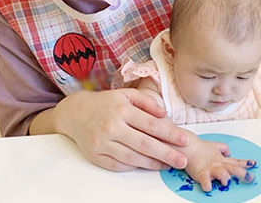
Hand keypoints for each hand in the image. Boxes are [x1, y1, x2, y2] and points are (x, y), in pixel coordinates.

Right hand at [54, 89, 189, 170]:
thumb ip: (147, 102)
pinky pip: (117, 165)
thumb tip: (164, 115)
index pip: (151, 125)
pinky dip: (133, 166)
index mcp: (122, 110)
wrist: (74, 113)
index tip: (185, 140)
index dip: (170, 134)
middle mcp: (112, 126)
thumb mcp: (126, 94)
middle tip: (182, 161)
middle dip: (166, 154)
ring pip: (132, 158)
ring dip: (152, 164)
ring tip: (168, 165)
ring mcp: (102, 142)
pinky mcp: (95, 155)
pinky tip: (146, 165)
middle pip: (144, 144)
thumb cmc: (106, 103)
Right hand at [184, 137, 255, 191]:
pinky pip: (206, 182)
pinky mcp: (201, 174)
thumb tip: (229, 152)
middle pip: (234, 169)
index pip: (236, 161)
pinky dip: (208, 186)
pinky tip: (209, 188)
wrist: (187, 146)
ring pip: (222, 174)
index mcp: (222, 159)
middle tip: (250, 178)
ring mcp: (210, 169)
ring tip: (226, 182)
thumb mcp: (214, 145)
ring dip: (226, 179)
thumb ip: (223, 149)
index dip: (246, 163)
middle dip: (243, 174)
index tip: (254, 164)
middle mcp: (218, 164)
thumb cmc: (200, 147)